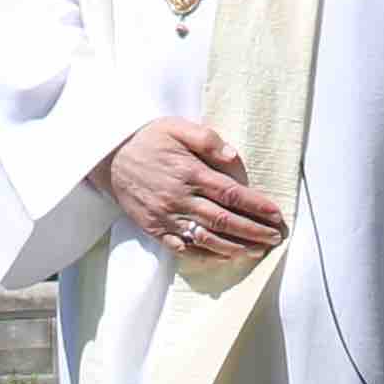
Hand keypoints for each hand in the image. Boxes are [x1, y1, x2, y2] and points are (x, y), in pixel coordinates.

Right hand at [93, 118, 285, 260]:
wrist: (107, 156)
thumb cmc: (146, 139)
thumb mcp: (175, 127)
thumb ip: (206, 139)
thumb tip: (232, 156)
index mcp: (189, 172)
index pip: (231, 194)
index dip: (256, 206)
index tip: (276, 215)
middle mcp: (180, 198)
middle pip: (224, 220)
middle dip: (254, 231)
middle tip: (275, 237)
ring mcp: (166, 216)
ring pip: (207, 238)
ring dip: (235, 247)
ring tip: (257, 251)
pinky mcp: (154, 228)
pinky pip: (183, 248)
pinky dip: (205, 255)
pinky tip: (222, 256)